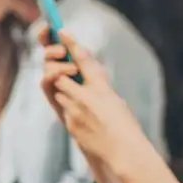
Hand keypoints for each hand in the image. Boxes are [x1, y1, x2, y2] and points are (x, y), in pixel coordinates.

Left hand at [43, 32, 147, 180]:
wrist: (123, 152)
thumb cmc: (125, 127)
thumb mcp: (115, 101)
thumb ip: (98, 88)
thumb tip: (81, 79)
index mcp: (103, 88)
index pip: (83, 60)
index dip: (71, 43)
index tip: (61, 30)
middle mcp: (86, 96)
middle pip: (60, 73)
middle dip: (57, 69)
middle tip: (64, 68)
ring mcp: (75, 110)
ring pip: (58, 90)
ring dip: (64, 90)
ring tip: (80, 98)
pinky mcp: (68, 121)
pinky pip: (61, 106)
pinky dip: (67, 105)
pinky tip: (81, 114)